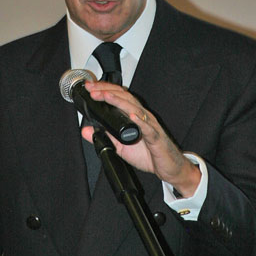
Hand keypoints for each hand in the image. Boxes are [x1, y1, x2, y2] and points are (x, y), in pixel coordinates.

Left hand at [81, 80, 200, 197]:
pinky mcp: (156, 138)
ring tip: (106, 96)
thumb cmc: (150, 154)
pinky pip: (148, 128)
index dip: (105, 90)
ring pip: (135, 109)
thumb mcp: (120, 147)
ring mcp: (150, 126)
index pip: (119, 97)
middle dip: (108, 91)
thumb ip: (104, 137)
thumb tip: (86, 131)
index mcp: (134, 117)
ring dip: (119, 102)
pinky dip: (140, 122)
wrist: (169, 168)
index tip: (90, 87)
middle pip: (125, 98)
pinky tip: (132, 116)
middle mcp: (143, 117)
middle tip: (92, 89)